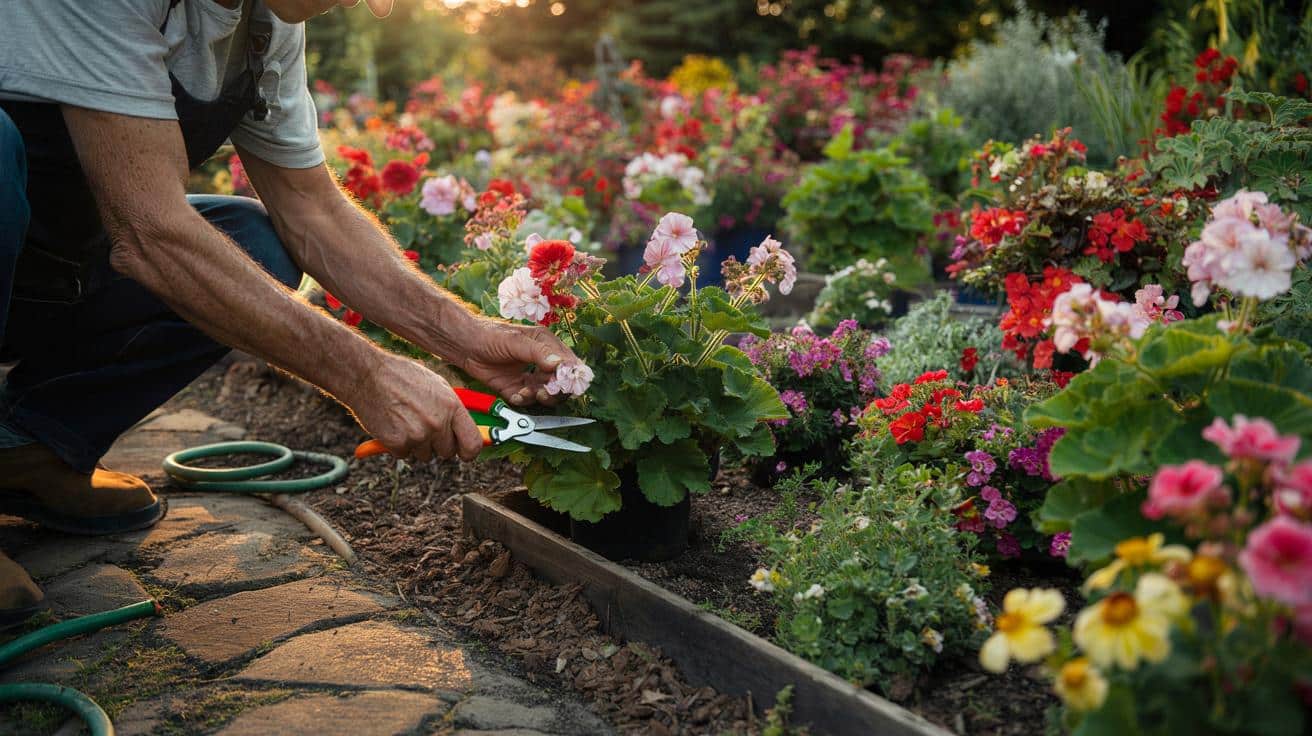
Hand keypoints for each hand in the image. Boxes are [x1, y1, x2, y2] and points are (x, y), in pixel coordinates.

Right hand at [347, 353, 484, 461]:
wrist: (367, 375)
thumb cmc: (402, 376)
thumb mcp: (436, 385)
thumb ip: (452, 409)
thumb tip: (462, 430)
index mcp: (452, 407)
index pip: (472, 443)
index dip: (469, 452)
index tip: (464, 453)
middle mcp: (437, 423)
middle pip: (447, 452)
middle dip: (438, 445)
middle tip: (425, 428)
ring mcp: (417, 435)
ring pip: (425, 455)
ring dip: (417, 444)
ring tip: (405, 421)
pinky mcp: (397, 443)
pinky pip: (404, 454)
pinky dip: (398, 445)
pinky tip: (392, 424)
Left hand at [445, 317, 578, 406]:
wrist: (464, 345)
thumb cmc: (490, 334)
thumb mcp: (516, 341)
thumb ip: (540, 353)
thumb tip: (561, 364)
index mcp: (548, 345)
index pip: (569, 363)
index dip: (570, 375)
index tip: (564, 383)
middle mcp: (542, 362)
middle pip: (561, 382)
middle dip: (556, 390)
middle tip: (544, 392)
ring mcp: (529, 376)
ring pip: (547, 394)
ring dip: (540, 397)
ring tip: (526, 393)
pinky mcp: (516, 388)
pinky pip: (527, 400)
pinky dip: (523, 401)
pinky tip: (515, 395)